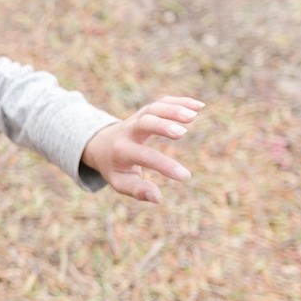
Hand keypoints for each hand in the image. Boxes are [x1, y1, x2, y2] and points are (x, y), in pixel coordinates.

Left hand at [82, 95, 203, 203]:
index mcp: (122, 150)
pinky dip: (179, 101)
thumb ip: (137, 190)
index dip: (164, 165)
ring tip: (194, 114)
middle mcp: (128, 131)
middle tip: (182, 132)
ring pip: (153, 108)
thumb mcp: (120, 182)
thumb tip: (158, 198)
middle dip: (161, 125)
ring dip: (173, 109)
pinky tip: (199, 106)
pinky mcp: (146, 111)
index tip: (186, 176)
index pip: (144, 156)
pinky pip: (161, 102)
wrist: (101, 144)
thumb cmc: (114, 167)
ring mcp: (137, 118)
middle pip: (144, 122)